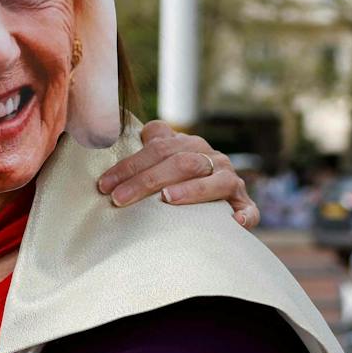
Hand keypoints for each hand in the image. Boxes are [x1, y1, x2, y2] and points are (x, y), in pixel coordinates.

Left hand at [96, 120, 258, 225]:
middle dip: (147, 180)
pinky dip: (243, 215)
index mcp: (189, 145)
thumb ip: (149, 143)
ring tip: (168, 199)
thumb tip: (122, 129)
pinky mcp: (243, 204)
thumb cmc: (176, 180)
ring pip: (215, 181)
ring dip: (192, 190)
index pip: (157, 149)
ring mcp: (230, 180)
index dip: (129, 166)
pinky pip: (248, 210)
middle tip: (120, 199)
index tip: (104, 185)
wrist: (213, 204)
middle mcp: (212, 158)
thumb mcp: (162, 157)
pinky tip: (233, 223)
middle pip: (181, 163)